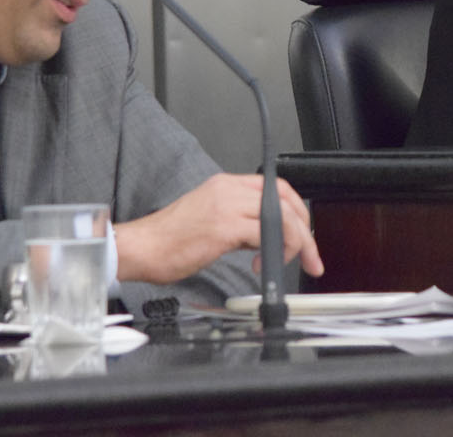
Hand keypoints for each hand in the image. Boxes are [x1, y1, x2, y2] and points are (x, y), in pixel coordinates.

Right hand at [114, 173, 323, 284]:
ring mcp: (226, 205)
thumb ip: (241, 224)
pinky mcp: (223, 226)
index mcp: (226, 185)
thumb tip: (266, 238)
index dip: (296, 210)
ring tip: (289, 262)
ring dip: (296, 242)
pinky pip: (266, 233)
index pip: (275, 188)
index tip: (305, 235)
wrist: (141, 247)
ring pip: (281, 215)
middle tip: (311, 256)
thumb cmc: (169, 240)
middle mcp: (228, 189)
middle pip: (285, 199)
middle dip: (305, 230)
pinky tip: (261, 266)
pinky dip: (275, 251)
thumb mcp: (211, 221)